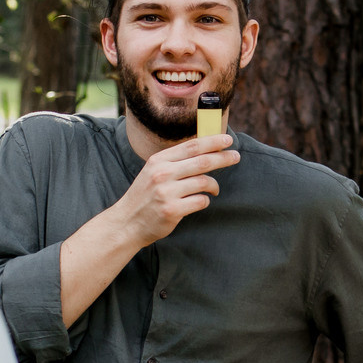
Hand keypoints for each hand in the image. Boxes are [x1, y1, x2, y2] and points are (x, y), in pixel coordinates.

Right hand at [115, 135, 239, 247]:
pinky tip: (200, 202)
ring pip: (204, 182)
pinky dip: (205, 201)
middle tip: (235, 157)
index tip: (227, 140)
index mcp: (158, 161)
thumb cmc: (145, 196)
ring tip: (215, 189)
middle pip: (202, 161)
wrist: (127, 222)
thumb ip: (174, 162)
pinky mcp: (172, 210)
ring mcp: (167, 192)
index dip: (212, 141)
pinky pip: (200, 201)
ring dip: (214, 185)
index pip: (191, 146)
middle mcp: (162, 174)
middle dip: (222, 158)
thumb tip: (204, 150)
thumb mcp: (153, 172)